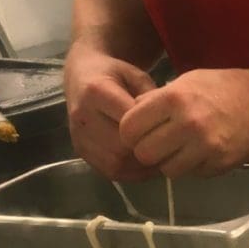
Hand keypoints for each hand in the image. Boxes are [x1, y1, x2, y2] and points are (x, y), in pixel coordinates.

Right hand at [64, 42, 158, 181]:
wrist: (82, 76)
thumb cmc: (115, 75)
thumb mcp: (137, 76)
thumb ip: (152, 98)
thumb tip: (170, 124)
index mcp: (96, 92)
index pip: (130, 122)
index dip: (152, 130)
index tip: (170, 132)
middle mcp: (82, 116)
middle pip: (121, 147)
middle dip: (147, 151)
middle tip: (168, 151)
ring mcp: (78, 136)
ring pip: (115, 163)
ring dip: (140, 166)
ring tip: (159, 158)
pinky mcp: (79, 151)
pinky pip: (108, 171)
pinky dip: (130, 172)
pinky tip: (144, 165)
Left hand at [119, 68, 248, 177]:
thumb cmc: (223, 87)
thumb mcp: (186, 82)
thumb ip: (157, 100)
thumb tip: (131, 115)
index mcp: (174, 99)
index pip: (130, 127)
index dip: (130, 133)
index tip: (139, 133)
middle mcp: (187, 124)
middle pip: (145, 153)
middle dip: (148, 152)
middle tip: (158, 146)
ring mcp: (205, 146)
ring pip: (167, 170)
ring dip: (170, 163)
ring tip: (181, 151)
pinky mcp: (220, 163)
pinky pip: (193, 174)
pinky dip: (193, 167)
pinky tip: (202, 153)